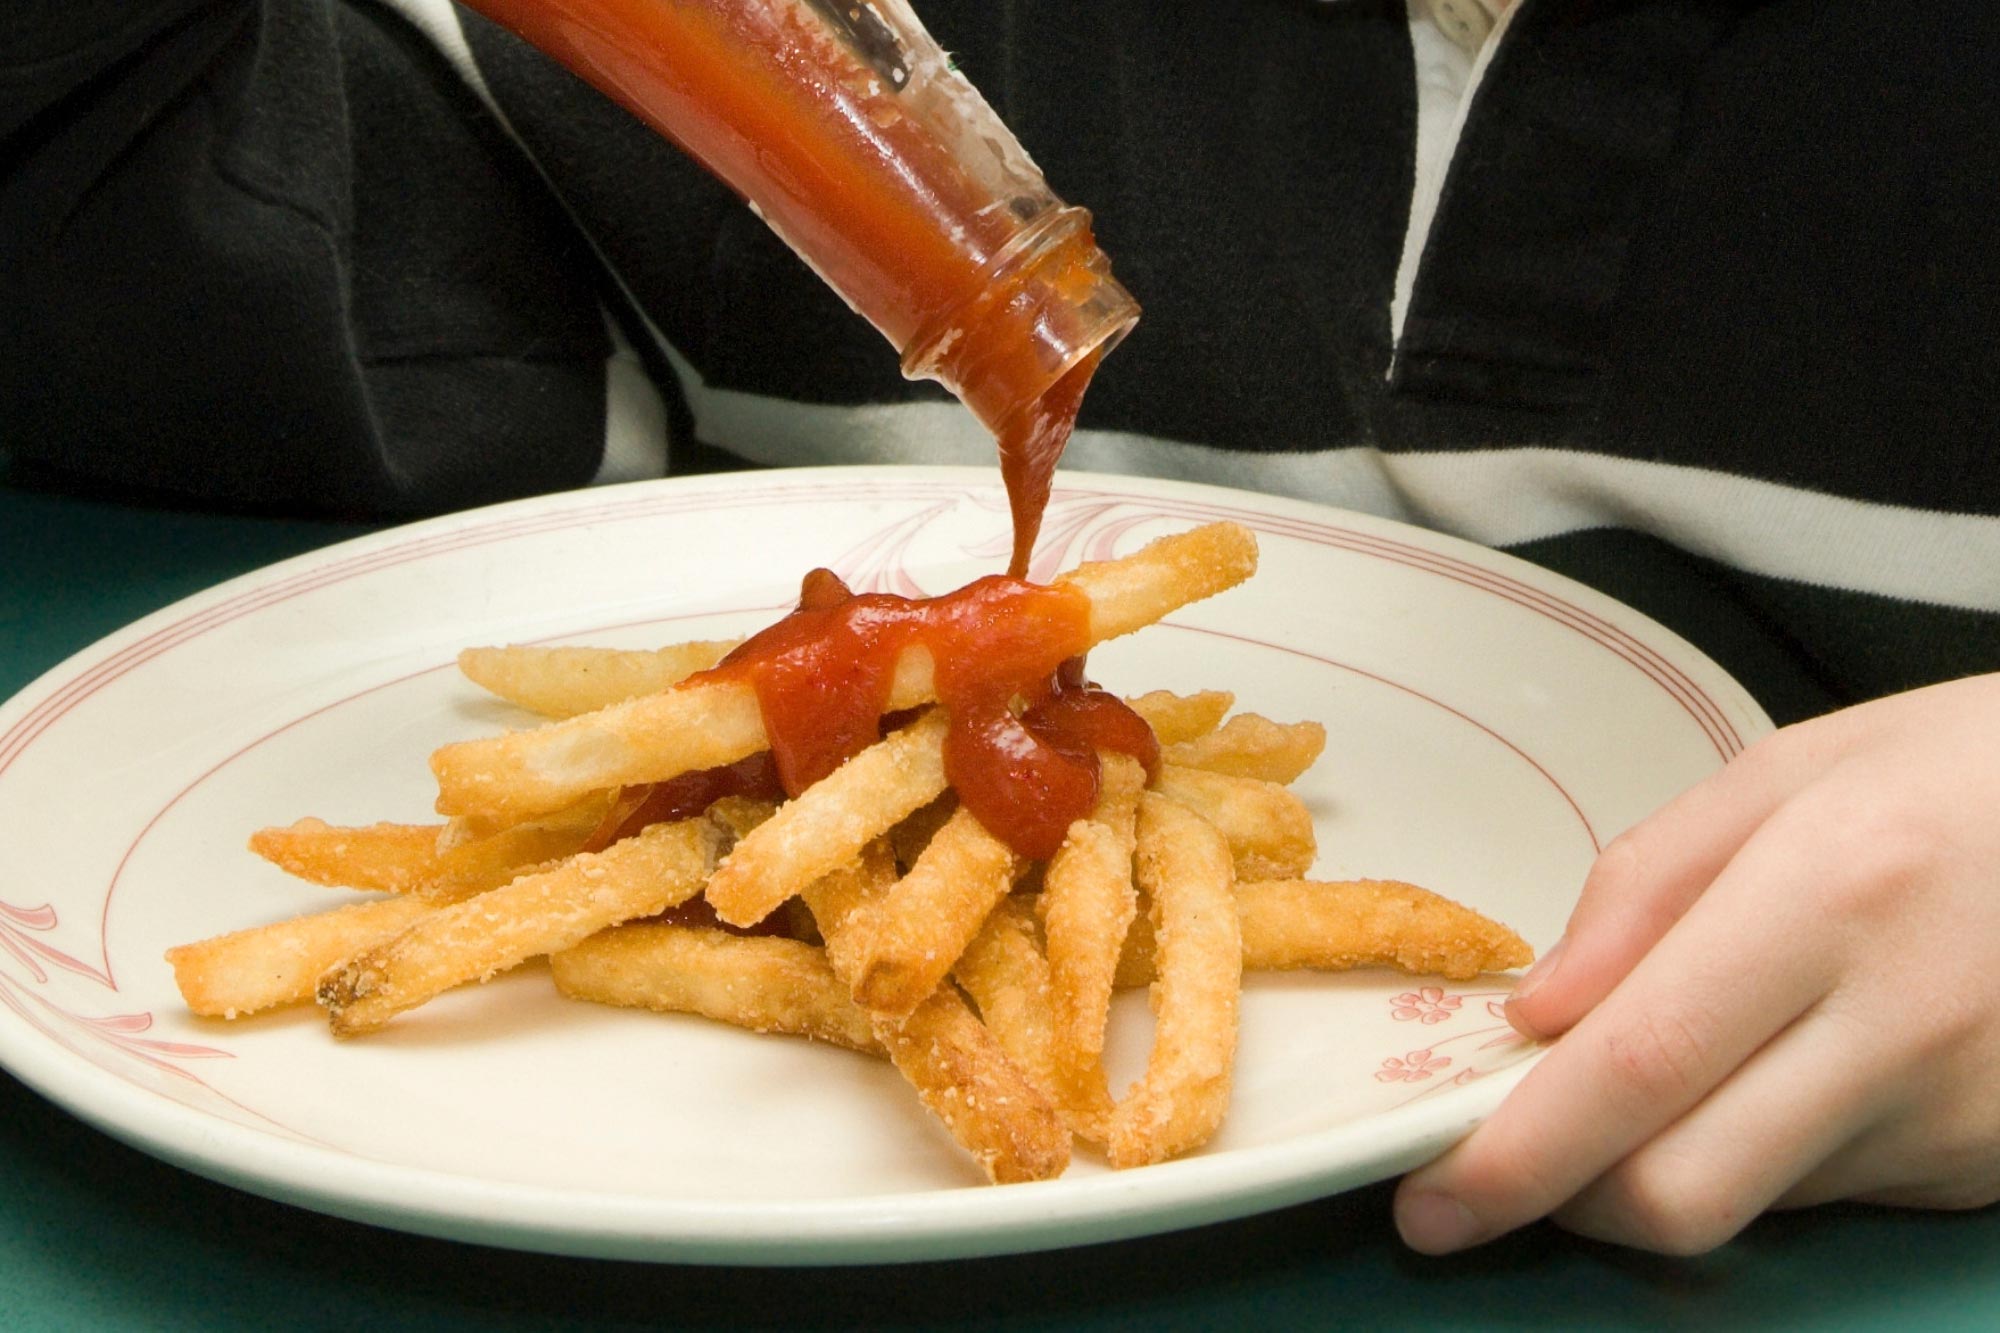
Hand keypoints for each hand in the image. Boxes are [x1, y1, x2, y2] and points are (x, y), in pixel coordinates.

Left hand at [1393, 672, 1999, 1254]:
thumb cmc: (1961, 773)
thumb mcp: (1784, 774)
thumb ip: (1639, 891)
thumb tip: (1538, 1015)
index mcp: (1830, 898)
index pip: (1639, 1065)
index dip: (1519, 1152)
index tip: (1432, 1194)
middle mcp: (1903, 1026)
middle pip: (1684, 1187)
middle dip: (1562, 1200)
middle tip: (1493, 1166)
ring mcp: (1960, 1114)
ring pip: (1747, 1200)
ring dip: (1660, 1159)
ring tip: (1671, 1059)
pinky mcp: (1991, 1164)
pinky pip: (1823, 1190)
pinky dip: (1756, 1150)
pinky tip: (1781, 1067)